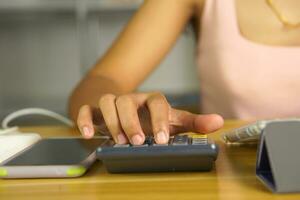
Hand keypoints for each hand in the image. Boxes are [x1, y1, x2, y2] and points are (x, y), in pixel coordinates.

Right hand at [77, 92, 223, 144]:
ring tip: (118, 141)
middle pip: (128, 101)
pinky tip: (87, 134)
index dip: (159, 119)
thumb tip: (218, 122)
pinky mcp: (95, 109)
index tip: (160, 140)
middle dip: (131, 122)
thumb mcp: (173, 120)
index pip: (157, 102)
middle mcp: (132, 99)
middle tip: (135, 142)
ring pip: (108, 101)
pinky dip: (84, 119)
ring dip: (111, 121)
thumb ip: (194, 123)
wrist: (124, 108)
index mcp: (152, 101)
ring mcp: (113, 102)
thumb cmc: (150, 117)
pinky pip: (86, 109)